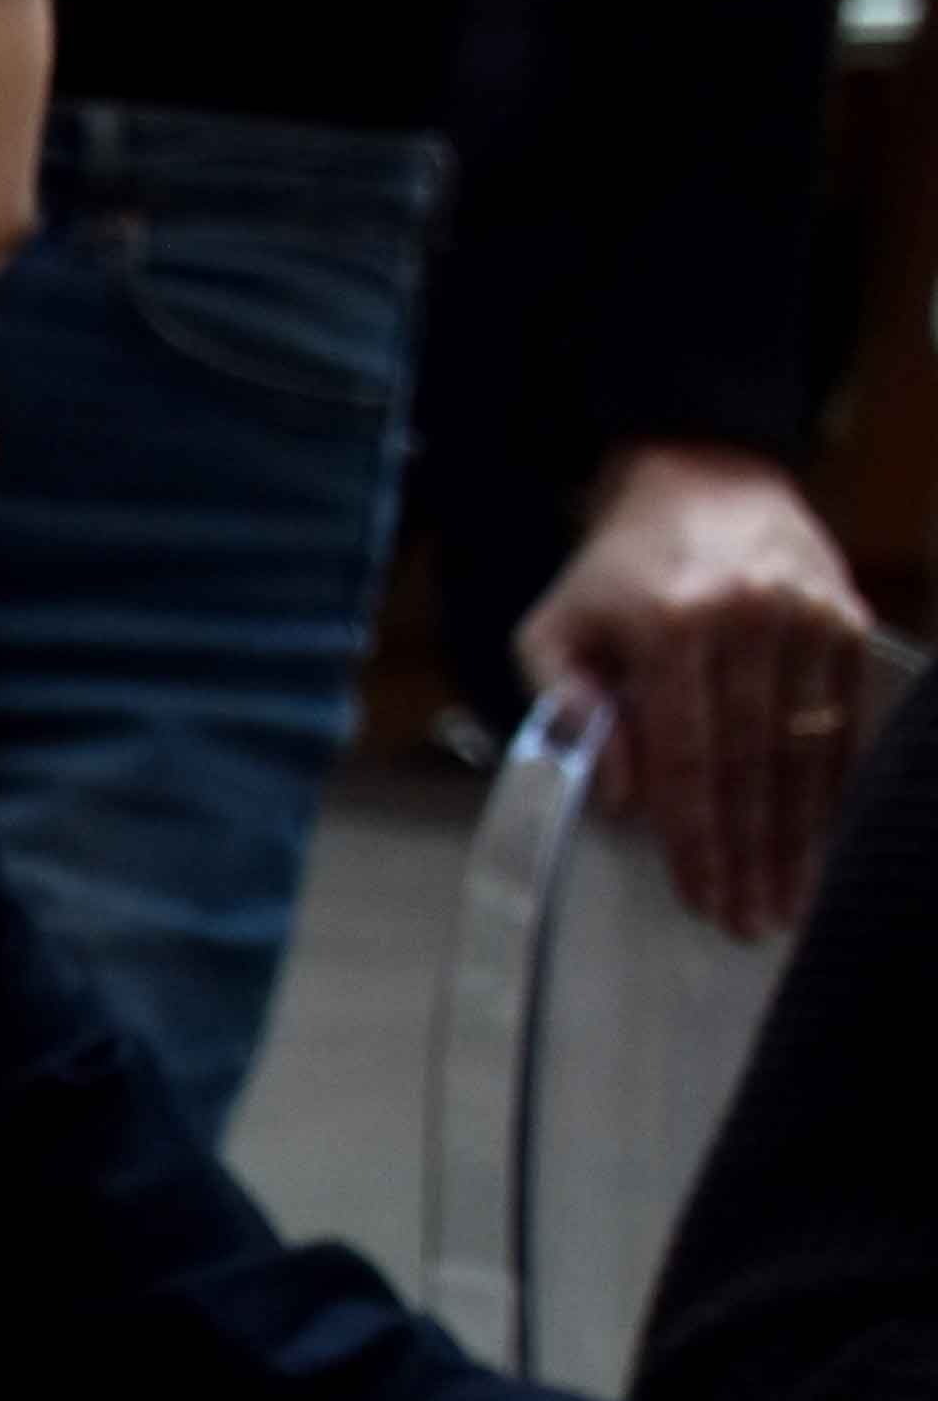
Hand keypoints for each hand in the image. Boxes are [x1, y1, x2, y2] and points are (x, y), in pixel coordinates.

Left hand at [513, 442, 877, 942]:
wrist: (702, 479)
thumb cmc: (613, 573)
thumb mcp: (554, 629)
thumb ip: (568, 707)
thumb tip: (623, 795)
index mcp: (673, 626)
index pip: (688, 757)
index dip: (697, 839)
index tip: (703, 899)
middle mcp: (750, 619)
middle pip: (753, 764)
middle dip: (751, 854)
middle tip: (751, 921)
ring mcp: (808, 616)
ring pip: (805, 747)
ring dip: (798, 832)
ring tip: (787, 897)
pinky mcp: (845, 615)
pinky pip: (843, 715)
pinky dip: (833, 780)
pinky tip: (823, 834)